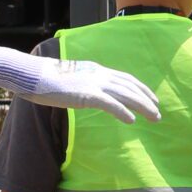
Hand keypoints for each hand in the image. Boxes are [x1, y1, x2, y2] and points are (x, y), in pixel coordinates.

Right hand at [0, 44, 160, 122]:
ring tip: (154, 118)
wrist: (33, 74)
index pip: (126, 79)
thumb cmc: (48, 79)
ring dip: (142, 107)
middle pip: (130, 87)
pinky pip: (110, 104)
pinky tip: (131, 121)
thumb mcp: (71, 79)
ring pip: (125, 95)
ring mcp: (93, 83)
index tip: (152, 98)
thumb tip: (89, 94)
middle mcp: (99, 75)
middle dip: (147, 100)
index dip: (141, 89)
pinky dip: (123, 111)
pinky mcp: (86, 94)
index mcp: (97, 70)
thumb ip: (84, 84)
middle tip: (158, 113)